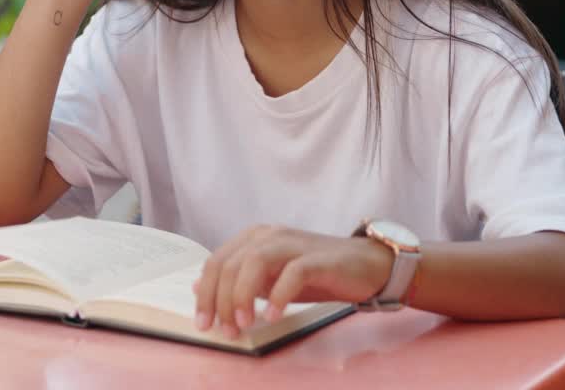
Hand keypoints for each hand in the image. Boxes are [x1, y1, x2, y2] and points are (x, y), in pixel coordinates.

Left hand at [191, 225, 392, 338]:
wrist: (366, 265)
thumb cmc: (316, 273)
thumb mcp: (270, 278)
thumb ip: (239, 280)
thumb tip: (199, 287)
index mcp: (255, 238)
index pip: (217, 262)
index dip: (206, 294)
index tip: (204, 324)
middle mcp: (271, 235)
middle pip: (231, 263)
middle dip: (222, 300)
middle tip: (226, 330)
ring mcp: (294, 244)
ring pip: (255, 261)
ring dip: (243, 295)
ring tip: (245, 324)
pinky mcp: (318, 258)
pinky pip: (293, 272)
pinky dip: (279, 295)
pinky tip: (273, 316)